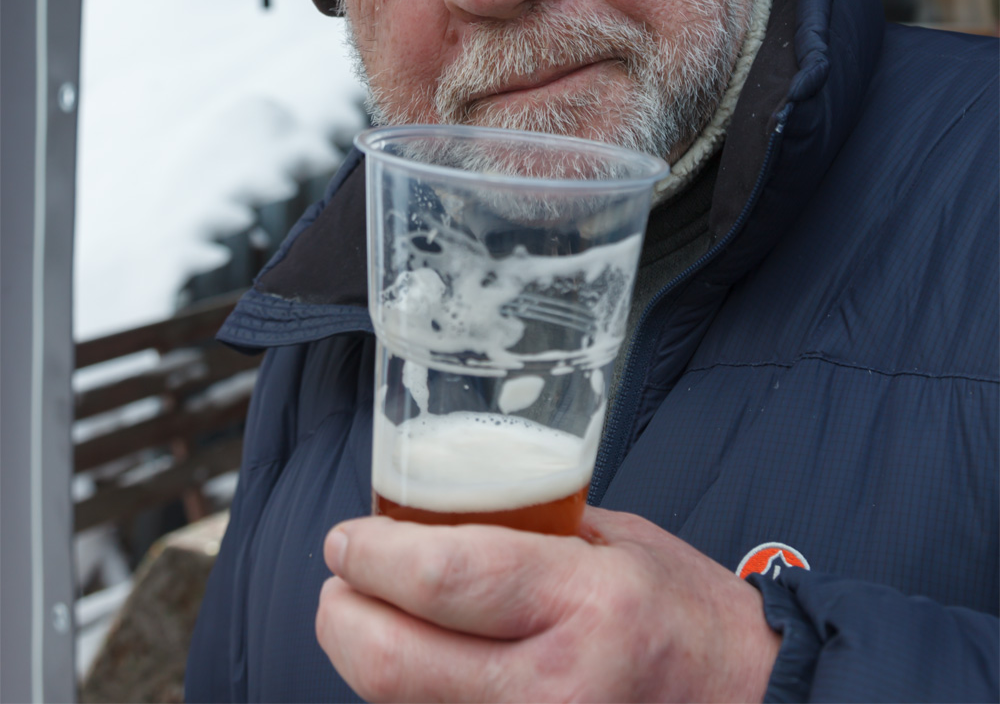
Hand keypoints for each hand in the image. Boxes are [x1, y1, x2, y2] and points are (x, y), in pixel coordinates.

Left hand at [315, 509, 780, 702]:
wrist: (746, 702)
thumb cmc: (683, 613)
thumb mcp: (615, 542)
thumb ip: (527, 526)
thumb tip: (432, 511)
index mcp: (587, 604)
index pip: (447, 576)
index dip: (376, 555)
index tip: (347, 537)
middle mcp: (557, 689)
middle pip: (397, 665)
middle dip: (342, 617)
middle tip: (340, 580)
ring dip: (366, 660)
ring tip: (370, 616)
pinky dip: (413, 696)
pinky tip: (418, 662)